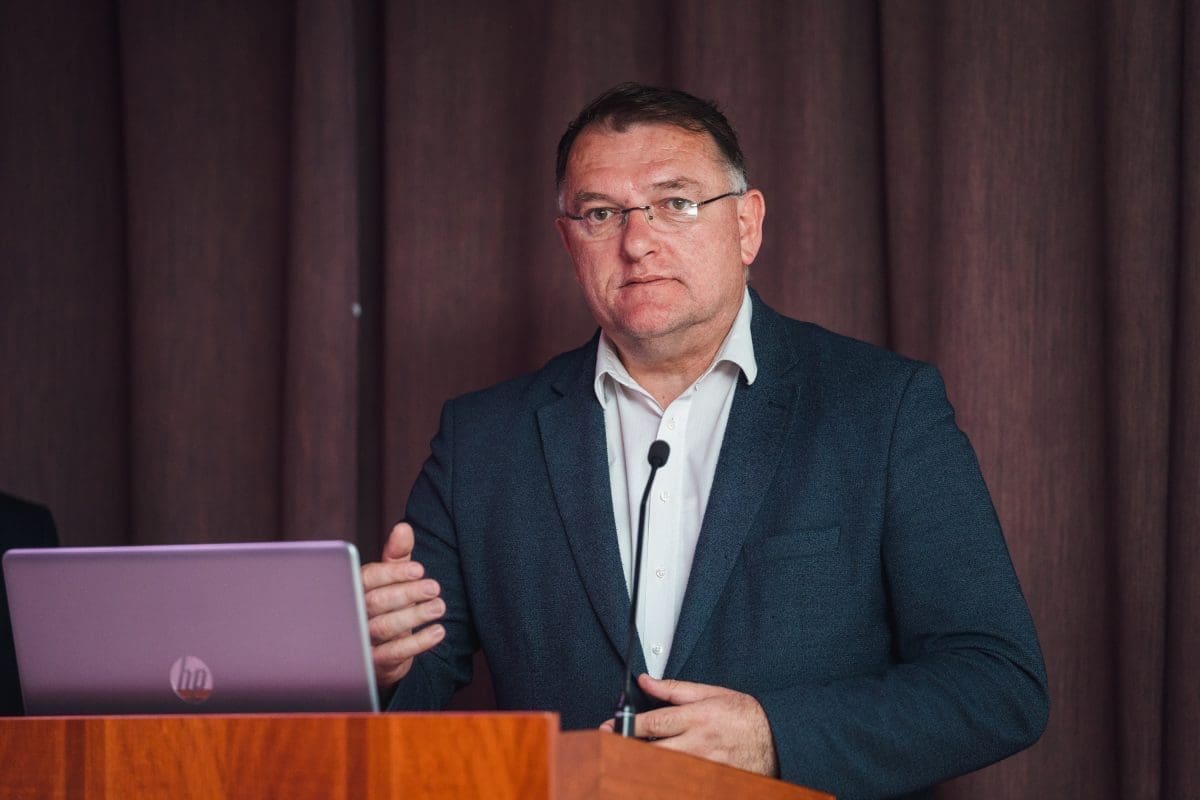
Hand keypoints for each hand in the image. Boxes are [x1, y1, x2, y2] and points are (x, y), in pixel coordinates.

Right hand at [360, 522, 445, 689]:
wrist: (382, 648)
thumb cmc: (387, 602)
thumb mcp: (392, 576)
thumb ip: (397, 553)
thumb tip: (404, 527)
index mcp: (354, 588)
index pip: (367, 577)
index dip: (394, 573)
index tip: (420, 570)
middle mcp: (354, 614)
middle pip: (376, 602)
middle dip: (408, 593)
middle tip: (435, 587)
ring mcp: (361, 640)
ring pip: (384, 627)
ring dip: (415, 615)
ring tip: (440, 606)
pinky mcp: (374, 663)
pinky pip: (394, 654)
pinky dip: (419, 642)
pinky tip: (439, 631)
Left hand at [600, 674, 778, 775]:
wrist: (778, 740)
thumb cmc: (746, 716)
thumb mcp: (712, 693)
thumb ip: (674, 689)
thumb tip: (646, 681)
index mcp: (698, 717)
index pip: (653, 723)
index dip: (627, 725)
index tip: (611, 725)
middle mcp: (699, 743)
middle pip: (653, 750)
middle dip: (628, 747)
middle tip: (609, 744)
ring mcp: (704, 766)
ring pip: (663, 769)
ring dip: (642, 764)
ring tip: (624, 759)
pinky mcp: (710, 781)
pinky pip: (680, 783)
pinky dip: (664, 779)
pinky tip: (652, 774)